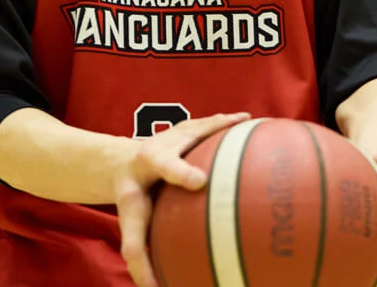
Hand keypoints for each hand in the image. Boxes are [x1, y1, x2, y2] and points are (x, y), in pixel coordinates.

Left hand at [115, 111, 250, 286]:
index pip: (163, 171)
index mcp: (147, 168)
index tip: (199, 181)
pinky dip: (231, 123)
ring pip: (202, 124)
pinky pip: (212, 125)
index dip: (181, 173)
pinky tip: (251, 122)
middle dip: (206, 132)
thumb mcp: (132, 225)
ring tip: (248, 121)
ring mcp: (176, 133)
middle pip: (186, 135)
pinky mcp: (188, 128)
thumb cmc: (133, 200)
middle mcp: (162, 144)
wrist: (124, 165)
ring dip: (223, 122)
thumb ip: (138, 254)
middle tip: (234, 130)